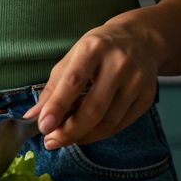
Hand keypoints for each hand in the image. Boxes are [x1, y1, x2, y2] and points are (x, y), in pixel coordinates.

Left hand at [22, 10, 163, 149]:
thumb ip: (53, 87)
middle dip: (69, 131)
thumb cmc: (99, 49)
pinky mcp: (147, 96)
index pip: (74, 81)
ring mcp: (137, 80)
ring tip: (67, 138)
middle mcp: (119, 63)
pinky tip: (87, 132)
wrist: (139, 39)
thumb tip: (33, 117)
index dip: (57, 106)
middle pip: (94, 108)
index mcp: (94, 47)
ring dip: (84, 136)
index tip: (43, 127)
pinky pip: (121, 125)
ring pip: (108, 121)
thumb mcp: (73, 57)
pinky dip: (100, 134)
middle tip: (51, 141)